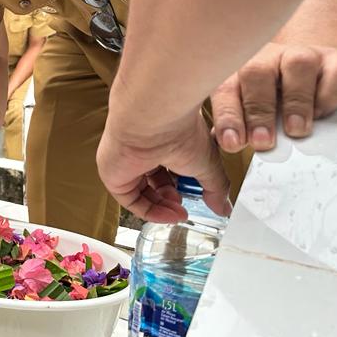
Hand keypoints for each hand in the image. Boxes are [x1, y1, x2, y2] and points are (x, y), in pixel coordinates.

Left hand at [96, 108, 231, 222]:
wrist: (153, 121)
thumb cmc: (178, 129)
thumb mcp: (207, 163)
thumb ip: (216, 187)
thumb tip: (224, 208)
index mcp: (161, 141)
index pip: (167, 169)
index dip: (180, 187)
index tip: (196, 198)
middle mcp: (140, 151)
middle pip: (152, 183)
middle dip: (170, 200)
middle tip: (183, 209)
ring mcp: (124, 162)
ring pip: (140, 193)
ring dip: (161, 208)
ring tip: (178, 214)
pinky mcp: (112, 174)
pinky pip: (129, 200)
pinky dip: (149, 211)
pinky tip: (167, 215)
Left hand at [211, 41, 336, 152]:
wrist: (307, 69)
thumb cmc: (271, 95)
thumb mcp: (249, 108)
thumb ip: (237, 124)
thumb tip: (227, 144)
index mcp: (239, 71)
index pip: (225, 89)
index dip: (228, 116)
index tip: (233, 142)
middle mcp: (268, 57)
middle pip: (256, 72)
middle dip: (258, 110)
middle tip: (263, 141)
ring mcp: (302, 55)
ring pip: (298, 65)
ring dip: (296, 101)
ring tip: (296, 129)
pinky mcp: (334, 60)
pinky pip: (335, 73)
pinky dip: (328, 96)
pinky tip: (320, 114)